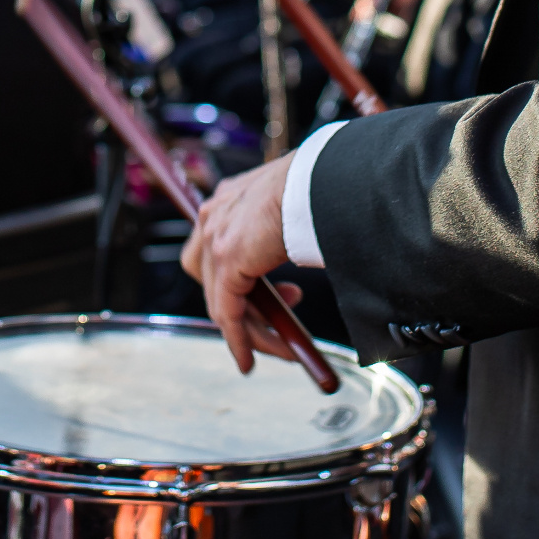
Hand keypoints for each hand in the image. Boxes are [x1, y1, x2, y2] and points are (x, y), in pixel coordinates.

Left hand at [179, 152, 305, 372]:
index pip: (218, 251)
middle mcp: (214, 214)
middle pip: (212, 278)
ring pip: (221, 301)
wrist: (326, 178)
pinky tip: (251, 359)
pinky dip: (239, 339)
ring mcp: (216, 236)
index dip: (241, 282)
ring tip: (283, 345)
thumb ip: (283, 232)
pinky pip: (227, 312)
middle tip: (279, 317)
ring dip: (251, 331)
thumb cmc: (323, 187)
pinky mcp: (226, 259)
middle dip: (244, 307)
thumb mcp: (294, 209)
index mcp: (230, 198)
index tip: (276, 299)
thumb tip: (302, 248)